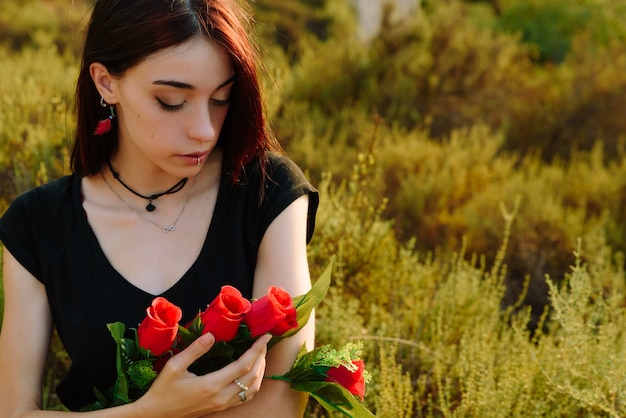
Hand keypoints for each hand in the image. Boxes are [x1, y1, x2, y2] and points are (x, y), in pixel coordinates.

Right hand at [135, 332, 270, 417]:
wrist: (156, 415)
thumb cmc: (163, 389)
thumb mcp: (174, 367)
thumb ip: (195, 350)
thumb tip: (211, 335)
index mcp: (212, 384)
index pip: (243, 365)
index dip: (257, 350)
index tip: (265, 337)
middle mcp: (221, 396)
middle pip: (252, 376)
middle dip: (261, 357)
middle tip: (264, 342)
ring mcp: (222, 404)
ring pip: (252, 389)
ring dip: (260, 371)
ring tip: (260, 355)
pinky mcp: (220, 408)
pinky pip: (245, 397)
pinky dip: (254, 384)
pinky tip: (252, 373)